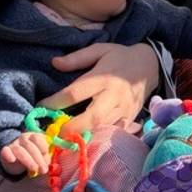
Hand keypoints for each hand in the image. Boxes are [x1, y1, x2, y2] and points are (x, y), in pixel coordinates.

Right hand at [0, 131, 49, 176]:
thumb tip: (48, 164)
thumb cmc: (32, 156)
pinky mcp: (5, 152)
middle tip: (43, 170)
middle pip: (30, 146)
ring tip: (35, 169)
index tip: (47, 158)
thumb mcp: (40, 156)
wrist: (15, 158)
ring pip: (20, 150)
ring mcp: (14, 144)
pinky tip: (12, 159)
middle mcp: (23, 139)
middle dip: (38, 158)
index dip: (43, 147)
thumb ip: (45, 157)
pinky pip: (5, 151)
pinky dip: (8, 155)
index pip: (37, 138)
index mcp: (34, 136)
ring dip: (28, 160)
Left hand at [39, 42, 158, 136]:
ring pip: (104, 127)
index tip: (41, 107)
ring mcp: (124, 109)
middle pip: (93, 117)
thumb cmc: (120, 57)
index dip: (56, 101)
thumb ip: (77, 58)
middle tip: (56, 133)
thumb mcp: (99, 50)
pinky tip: (87, 141)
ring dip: (85, 135)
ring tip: (66, 140)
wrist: (150, 65)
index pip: (76, 92)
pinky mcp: (130, 118)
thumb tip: (54, 63)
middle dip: (73, 128)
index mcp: (104, 77)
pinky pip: (114, 132)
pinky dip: (100, 138)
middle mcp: (114, 95)